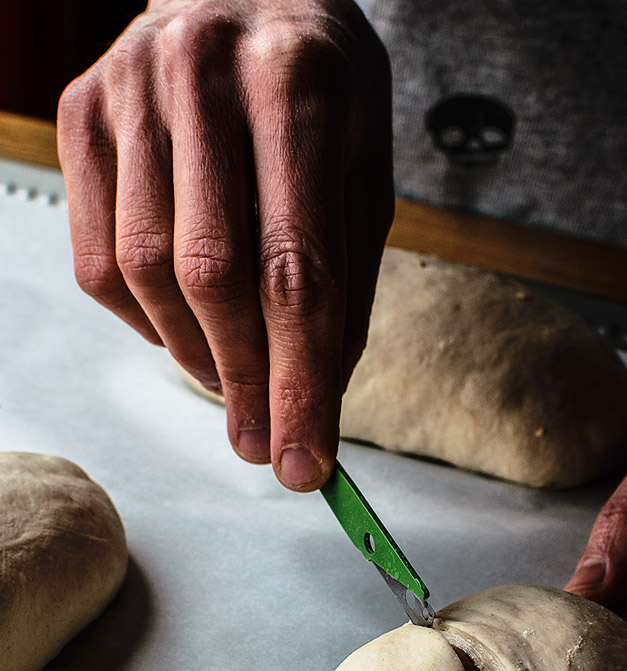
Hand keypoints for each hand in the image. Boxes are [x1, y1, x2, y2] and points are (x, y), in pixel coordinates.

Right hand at [57, 0, 392, 489]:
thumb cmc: (320, 91)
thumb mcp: (364, 175)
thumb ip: (342, 287)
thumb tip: (311, 403)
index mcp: (298, 82)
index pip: (296, 269)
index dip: (299, 381)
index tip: (304, 460)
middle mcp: (203, 73)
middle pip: (213, 276)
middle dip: (245, 381)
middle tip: (264, 443)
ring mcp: (129, 88)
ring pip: (147, 272)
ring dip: (194, 356)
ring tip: (233, 384)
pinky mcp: (80, 113)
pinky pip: (98, 259)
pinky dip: (144, 318)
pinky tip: (184, 325)